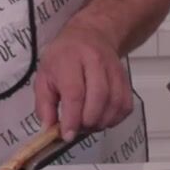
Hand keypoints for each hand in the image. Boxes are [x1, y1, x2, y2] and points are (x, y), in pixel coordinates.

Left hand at [34, 23, 133, 140]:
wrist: (90, 35)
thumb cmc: (63, 57)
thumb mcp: (44, 76)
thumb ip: (44, 104)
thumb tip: (49, 129)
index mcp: (70, 60)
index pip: (74, 93)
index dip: (72, 118)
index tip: (67, 134)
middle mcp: (95, 62)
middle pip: (98, 98)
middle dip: (88, 122)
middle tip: (78, 129)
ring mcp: (113, 69)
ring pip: (114, 103)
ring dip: (102, 122)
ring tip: (88, 125)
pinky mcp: (125, 78)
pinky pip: (125, 104)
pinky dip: (115, 118)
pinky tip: (102, 119)